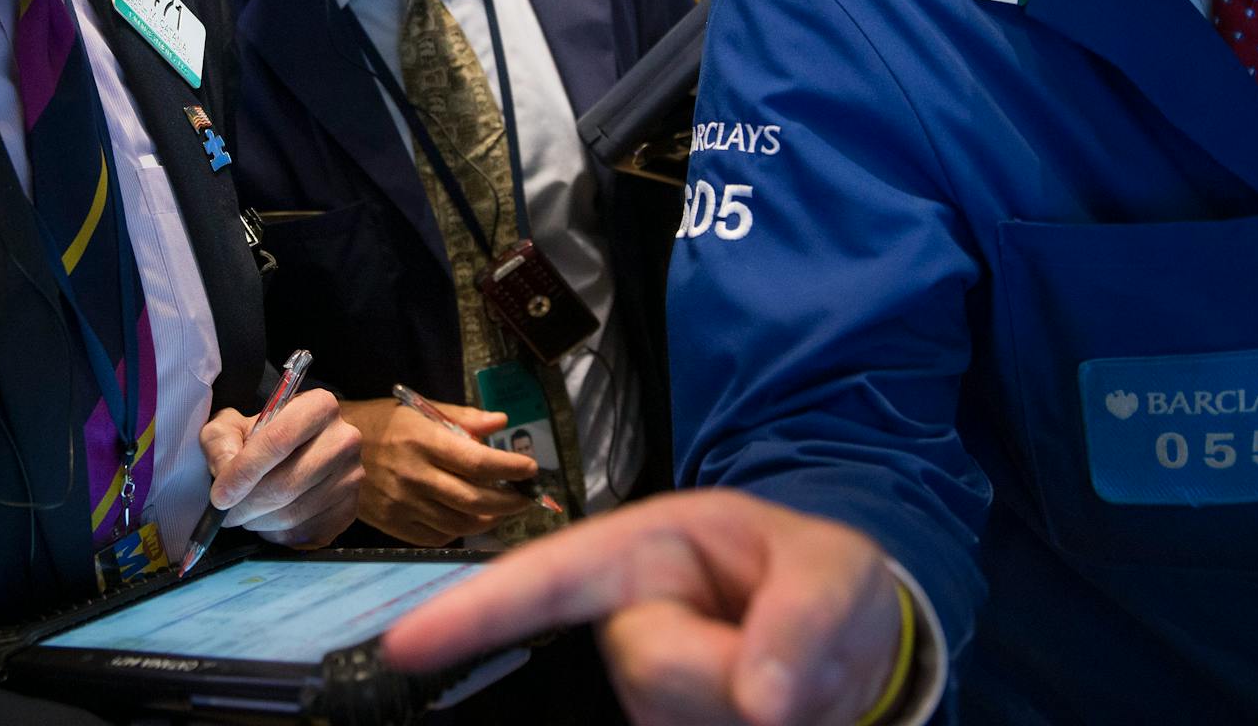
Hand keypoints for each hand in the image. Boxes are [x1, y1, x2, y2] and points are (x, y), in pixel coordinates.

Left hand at [198, 390, 361, 545]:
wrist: (293, 454)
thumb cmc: (259, 438)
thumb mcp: (232, 426)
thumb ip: (221, 442)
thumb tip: (225, 472)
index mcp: (318, 406)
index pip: (279, 440)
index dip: (245, 472)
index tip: (219, 496)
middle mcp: (343, 439)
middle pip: (286, 483)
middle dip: (247, 505)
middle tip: (225, 513)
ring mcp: (351, 477)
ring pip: (293, 513)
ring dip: (259, 521)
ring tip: (245, 513)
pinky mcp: (349, 510)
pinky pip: (305, 532)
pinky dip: (277, 534)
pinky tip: (267, 520)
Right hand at [337, 397, 538, 545]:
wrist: (326, 447)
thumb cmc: (380, 423)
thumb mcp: (418, 408)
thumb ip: (461, 417)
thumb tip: (500, 422)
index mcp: (422, 441)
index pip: (478, 462)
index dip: (511, 469)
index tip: (530, 469)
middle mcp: (414, 475)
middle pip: (476, 500)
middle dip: (510, 501)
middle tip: (525, 497)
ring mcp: (403, 504)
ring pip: (461, 524)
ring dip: (491, 520)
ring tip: (502, 510)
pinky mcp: (393, 524)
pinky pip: (437, 537)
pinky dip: (461, 532)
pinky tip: (469, 520)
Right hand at [385, 490, 903, 725]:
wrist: (854, 647)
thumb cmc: (827, 582)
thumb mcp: (840, 572)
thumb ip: (808, 619)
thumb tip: (764, 700)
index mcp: (645, 550)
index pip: (547, 577)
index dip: (472, 609)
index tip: (403, 644)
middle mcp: (627, 619)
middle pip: (649, 671)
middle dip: (735, 673)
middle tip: (801, 655)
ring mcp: (641, 691)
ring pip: (678, 722)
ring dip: (757, 712)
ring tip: (793, 678)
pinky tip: (776, 710)